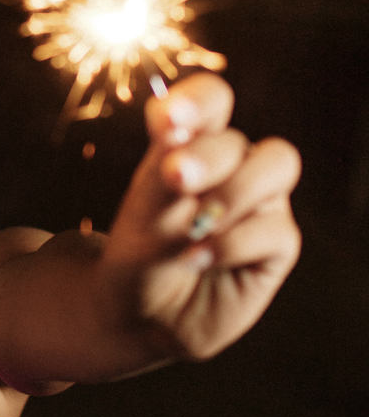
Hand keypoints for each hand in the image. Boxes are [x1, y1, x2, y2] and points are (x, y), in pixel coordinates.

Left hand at [101, 73, 300, 359]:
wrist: (140, 316)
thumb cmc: (139, 256)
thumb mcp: (141, 214)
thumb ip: (162, 179)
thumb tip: (180, 148)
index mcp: (193, 145)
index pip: (211, 101)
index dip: (196, 100)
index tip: (168, 118)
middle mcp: (233, 166)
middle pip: (239, 139)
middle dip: (207, 155)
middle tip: (175, 176)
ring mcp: (260, 203)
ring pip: (276, 166)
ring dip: (232, 192)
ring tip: (194, 225)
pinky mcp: (277, 245)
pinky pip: (275, 229)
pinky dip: (232, 243)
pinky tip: (197, 259)